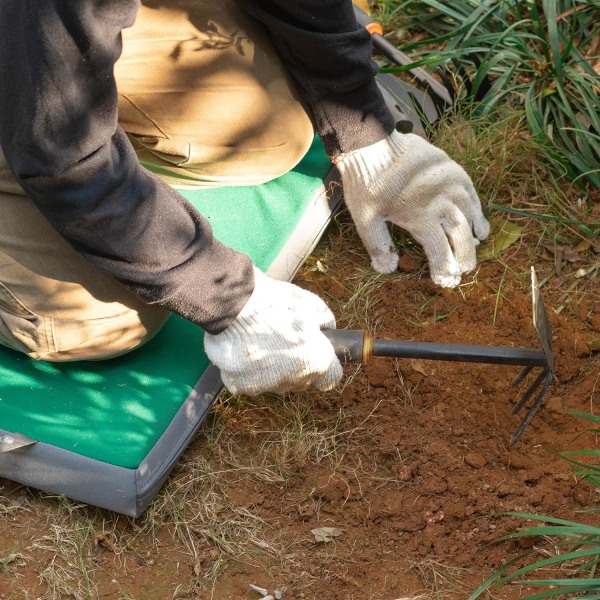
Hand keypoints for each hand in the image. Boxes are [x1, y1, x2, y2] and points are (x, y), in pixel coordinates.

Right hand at [204, 268, 342, 394]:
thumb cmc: (275, 303)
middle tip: (282, 339)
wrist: (233, 306)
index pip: (331, 379)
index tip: (314, 352)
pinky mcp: (239, 386)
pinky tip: (241, 348)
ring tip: (258, 340)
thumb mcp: (311, 304)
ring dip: (271, 367)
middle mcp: (293, 380)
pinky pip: (247, 381)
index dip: (324, 365)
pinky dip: (246, 369)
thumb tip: (326, 329)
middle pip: (301, 380)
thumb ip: (324, 321)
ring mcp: (265, 386)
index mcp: (317, 362)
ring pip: (273, 381)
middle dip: (296, 364)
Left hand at [336, 130, 489, 287]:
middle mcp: (443, 203)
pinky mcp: (455, 171)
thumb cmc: (367, 184)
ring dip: (473, 234)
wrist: (374, 144)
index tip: (445, 281)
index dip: (444, 269)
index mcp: (422, 218)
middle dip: (464, 257)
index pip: (440, 252)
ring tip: (476, 246)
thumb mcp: (365, 218)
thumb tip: (388, 270)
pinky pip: (473, 195)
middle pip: (461, 238)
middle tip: (464, 270)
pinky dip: (476, 211)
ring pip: (471, 216)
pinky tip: (476, 220)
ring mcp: (453, 185)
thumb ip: (378, 245)